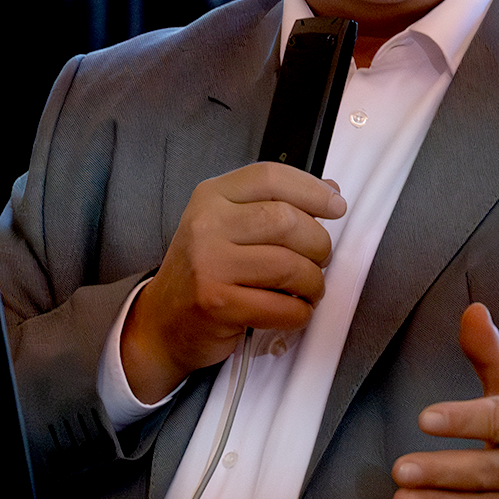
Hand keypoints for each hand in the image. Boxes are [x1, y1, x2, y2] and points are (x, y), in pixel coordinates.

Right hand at [121, 162, 345, 402]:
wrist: (163, 321)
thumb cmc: (205, 271)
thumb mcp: (229, 225)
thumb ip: (275, 204)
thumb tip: (330, 190)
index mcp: (212, 196)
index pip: (271, 177)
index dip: (313, 190)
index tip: (336, 207)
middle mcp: (207, 224)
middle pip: (286, 220)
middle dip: (318, 244)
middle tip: (319, 260)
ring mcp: (209, 264)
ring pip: (289, 265)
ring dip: (313, 283)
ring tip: (308, 289)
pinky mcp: (217, 304)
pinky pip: (281, 307)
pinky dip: (299, 313)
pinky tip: (293, 311)